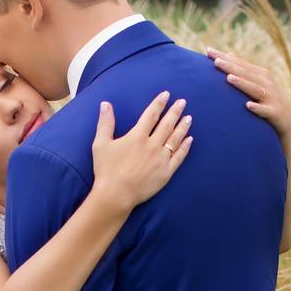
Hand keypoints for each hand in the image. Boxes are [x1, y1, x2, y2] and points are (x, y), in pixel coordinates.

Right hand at [91, 90, 192, 214]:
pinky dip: (185, 147)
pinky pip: (179, 157)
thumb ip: (105, 123)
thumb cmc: (106, 170)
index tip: (166, 95)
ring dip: (182, 127)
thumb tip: (105, 104)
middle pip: (167, 124)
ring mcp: (161, 159)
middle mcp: (152, 145)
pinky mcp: (166, 173)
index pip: (151, 115)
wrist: (116, 195)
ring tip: (189, 118)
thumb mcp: (101, 144)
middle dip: (175, 112)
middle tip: (182, 102)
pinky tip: (190, 140)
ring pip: (175, 139)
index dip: (159, 104)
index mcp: (137, 136)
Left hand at [206, 48, 290, 140]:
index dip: (224, 57)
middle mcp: (266, 83)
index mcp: (260, 74)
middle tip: (215, 61)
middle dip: (230, 66)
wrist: (287, 120)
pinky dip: (257, 108)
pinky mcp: (274, 112)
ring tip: (229, 78)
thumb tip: (227, 54)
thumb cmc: (267, 100)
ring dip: (242, 83)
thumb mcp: (256, 82)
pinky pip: (264, 110)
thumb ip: (242, 70)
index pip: (239, 63)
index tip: (208, 51)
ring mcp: (271, 97)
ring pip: (254, 89)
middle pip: (245, 73)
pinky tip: (248, 106)